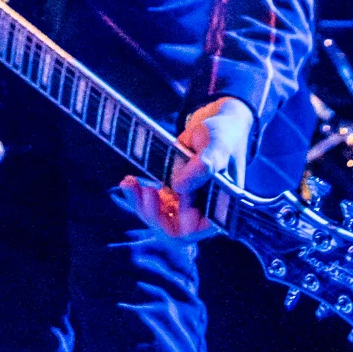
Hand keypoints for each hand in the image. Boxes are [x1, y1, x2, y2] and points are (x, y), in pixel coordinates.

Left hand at [119, 95, 253, 238]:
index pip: (196, 230)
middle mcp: (202, 211)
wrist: (215, 121)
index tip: (167, 195)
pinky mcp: (171, 193)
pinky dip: (138, 194)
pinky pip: (152, 203)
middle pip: (173, 229)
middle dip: (154, 214)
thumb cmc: (223, 134)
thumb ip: (204, 166)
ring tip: (129, 183)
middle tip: (145, 191)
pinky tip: (129, 180)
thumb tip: (179, 187)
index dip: (179, 221)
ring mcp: (185, 203)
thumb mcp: (217, 145)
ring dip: (141, 204)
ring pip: (158, 218)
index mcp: (221, 208)